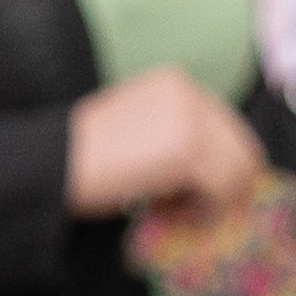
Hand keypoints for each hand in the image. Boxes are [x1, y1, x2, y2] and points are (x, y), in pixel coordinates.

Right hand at [66, 66, 266, 219]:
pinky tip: (172, 213)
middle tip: (194, 208)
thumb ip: (175, 131)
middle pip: (242, 148)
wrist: (53, 162)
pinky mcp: (187, 151)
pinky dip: (204, 210)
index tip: (197, 192)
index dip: (219, 166)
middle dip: (224, 185)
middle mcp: (189, 94)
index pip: (227, 127)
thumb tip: (215, 164)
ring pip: (237, 171)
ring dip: (213, 200)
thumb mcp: (138, 124)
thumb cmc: (84, 153)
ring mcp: (191, 120)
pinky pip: (220, 189)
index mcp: (175, 83)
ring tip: (176, 211)